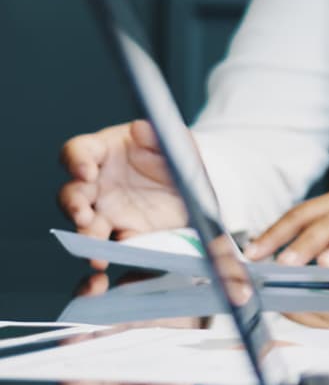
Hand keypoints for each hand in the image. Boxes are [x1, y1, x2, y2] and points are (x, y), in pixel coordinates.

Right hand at [59, 121, 188, 293]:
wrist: (201, 179)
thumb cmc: (175, 152)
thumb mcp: (171, 140)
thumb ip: (156, 135)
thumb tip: (141, 128)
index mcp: (102, 151)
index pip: (76, 152)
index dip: (76, 161)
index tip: (86, 171)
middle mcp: (97, 182)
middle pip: (72, 194)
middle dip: (73, 206)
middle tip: (83, 216)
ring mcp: (107, 208)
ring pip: (85, 224)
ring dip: (86, 237)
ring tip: (94, 251)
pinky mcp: (125, 229)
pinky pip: (114, 243)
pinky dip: (115, 251)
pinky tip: (120, 257)